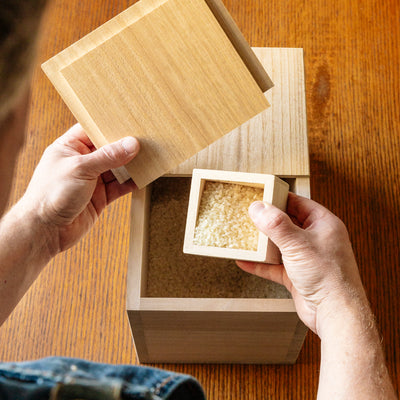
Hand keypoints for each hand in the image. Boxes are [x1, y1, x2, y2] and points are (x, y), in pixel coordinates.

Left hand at [20, 124, 139, 254]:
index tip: (131, 121)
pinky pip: (120, 186)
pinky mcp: (100, 196)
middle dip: (126, 145)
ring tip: (150, 156)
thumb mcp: (81, 169)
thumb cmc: (51, 194)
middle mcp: (82, 162)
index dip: (110, 124)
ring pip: (117, 168)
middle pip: (109, 148)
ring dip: (132, 164)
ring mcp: (92, 180)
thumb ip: (108, 156)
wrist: (45, 230)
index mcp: (70, 147)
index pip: (93, 129)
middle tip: (147, 138)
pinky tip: (144, 177)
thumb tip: (131, 144)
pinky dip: (132, 182)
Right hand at [236, 193, 365, 334]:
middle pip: (287, 224)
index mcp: (323, 224)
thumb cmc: (329, 277)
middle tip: (250, 216)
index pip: (298, 203)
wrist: (335, 313)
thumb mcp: (298, 243)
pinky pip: (275, 266)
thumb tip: (258, 207)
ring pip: (280, 245)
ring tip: (246, 237)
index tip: (261, 197)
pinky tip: (246, 261)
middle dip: (268, 222)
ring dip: (263, 244)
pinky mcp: (298, 276)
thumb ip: (276, 224)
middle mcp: (316, 239)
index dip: (279, 199)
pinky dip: (261, 264)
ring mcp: (307, 258)